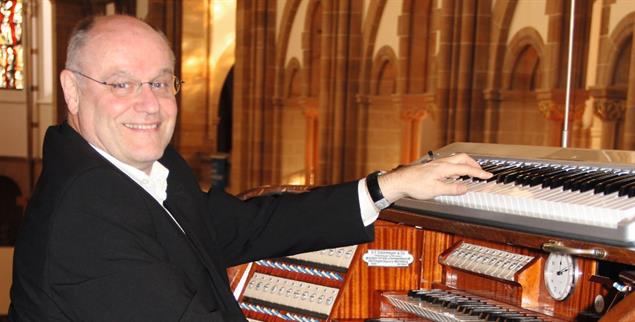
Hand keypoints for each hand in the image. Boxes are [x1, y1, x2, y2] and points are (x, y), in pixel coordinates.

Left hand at [377, 153, 492, 201]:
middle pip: (462, 158)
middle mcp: (441, 163)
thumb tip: (465, 188)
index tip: (488, 176)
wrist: (399, 182)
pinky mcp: (431, 166)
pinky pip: (449, 162)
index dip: (478, 173)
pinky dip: (457, 165)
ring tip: (470, 171)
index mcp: (444, 168)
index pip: (466, 169)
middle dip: (474, 164)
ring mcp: (436, 163)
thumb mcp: (435, 190)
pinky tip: (454, 172)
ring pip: (455, 159)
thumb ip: (451, 189)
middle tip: (481, 171)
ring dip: (465, 163)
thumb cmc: (414, 185)